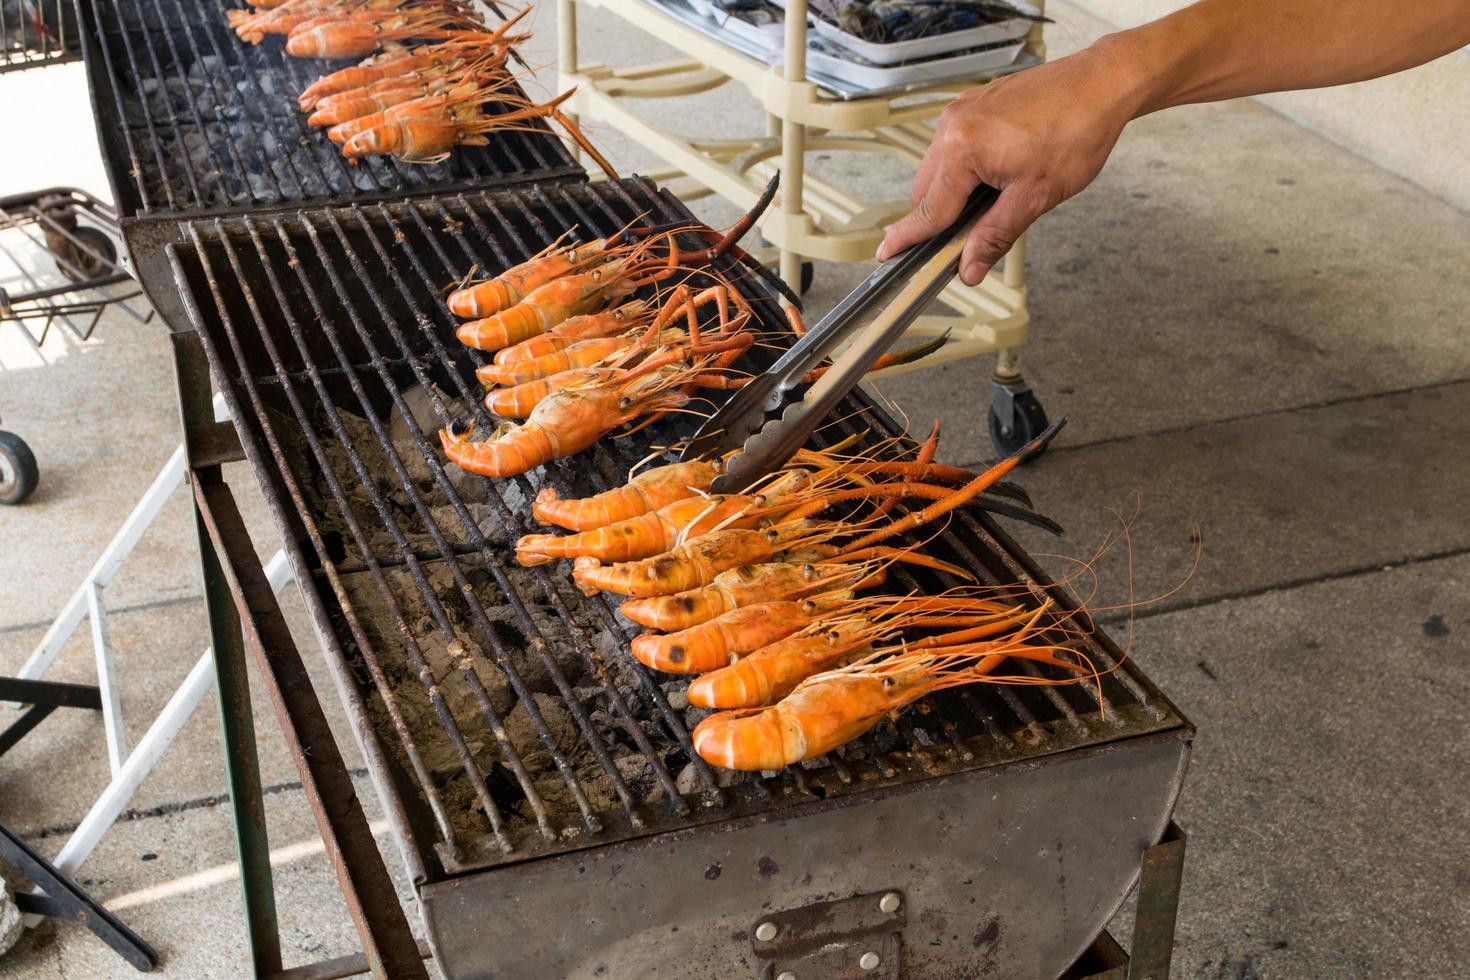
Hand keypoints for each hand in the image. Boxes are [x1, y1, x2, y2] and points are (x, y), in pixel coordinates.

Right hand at [878, 44, 1143, 284]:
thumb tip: (969, 268)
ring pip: (940, 168)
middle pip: (927, 190)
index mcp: (962, 149)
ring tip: (997, 198)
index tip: (886, 255)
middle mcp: (952, 125)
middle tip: (968, 239)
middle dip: (941, 217)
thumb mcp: (1035, 196)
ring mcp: (962, 110)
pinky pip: (955, 145)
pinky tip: (1000, 172)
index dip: (907, 238)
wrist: (1102, 84)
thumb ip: (994, 235)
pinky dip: (966, 167)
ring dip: (955, 191)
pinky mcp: (975, 103)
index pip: (928, 209)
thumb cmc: (1077, 132)